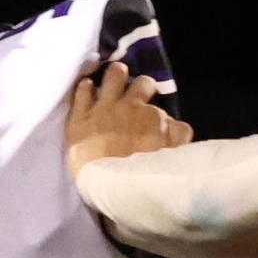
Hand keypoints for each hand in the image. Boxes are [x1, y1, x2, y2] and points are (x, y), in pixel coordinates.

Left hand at [65, 61, 191, 180]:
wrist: (106, 183)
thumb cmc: (139, 175)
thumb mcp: (170, 157)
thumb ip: (176, 138)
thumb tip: (176, 127)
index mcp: (155, 119)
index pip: (164, 112)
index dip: (160, 118)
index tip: (156, 126)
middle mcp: (132, 107)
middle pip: (144, 84)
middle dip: (144, 86)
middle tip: (139, 92)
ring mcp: (105, 108)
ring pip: (114, 76)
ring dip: (116, 74)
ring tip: (116, 74)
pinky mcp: (80, 115)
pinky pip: (83, 91)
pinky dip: (86, 86)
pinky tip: (87, 86)